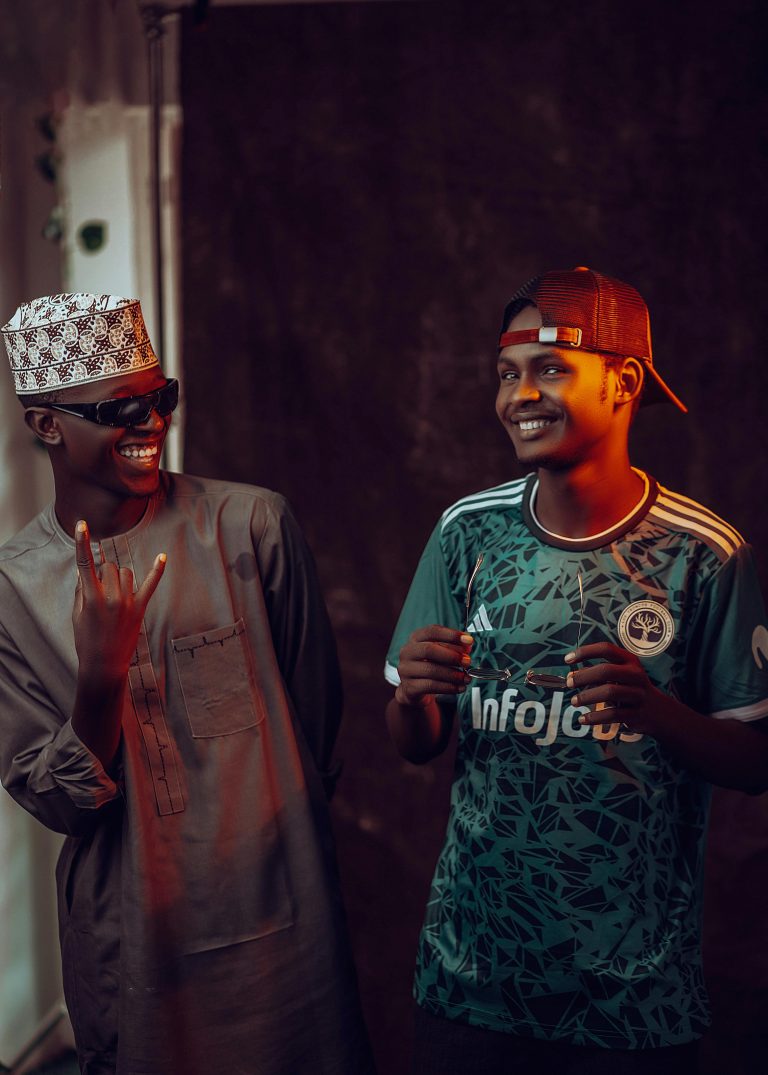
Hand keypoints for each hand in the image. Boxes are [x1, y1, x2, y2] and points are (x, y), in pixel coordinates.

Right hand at [72, 519, 166, 682]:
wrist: (104, 664)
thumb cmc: (86, 639)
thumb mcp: (77, 614)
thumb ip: (81, 589)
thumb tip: (87, 569)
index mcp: (90, 597)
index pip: (84, 563)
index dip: (82, 542)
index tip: (82, 524)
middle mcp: (110, 597)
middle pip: (109, 567)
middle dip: (104, 572)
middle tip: (100, 590)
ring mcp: (127, 602)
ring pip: (125, 572)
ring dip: (119, 577)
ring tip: (114, 596)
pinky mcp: (140, 608)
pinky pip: (150, 584)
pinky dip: (157, 570)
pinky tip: (163, 556)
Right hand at [394, 625, 472, 706]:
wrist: (414, 689)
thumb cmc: (429, 666)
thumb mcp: (440, 653)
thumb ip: (453, 648)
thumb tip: (467, 645)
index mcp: (416, 639)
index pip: (432, 631)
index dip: (451, 635)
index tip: (468, 640)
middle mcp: (408, 652)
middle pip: (429, 649)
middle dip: (451, 656)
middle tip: (467, 661)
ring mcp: (406, 670)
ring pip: (431, 670)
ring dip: (452, 674)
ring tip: (466, 677)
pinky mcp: (409, 687)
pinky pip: (431, 686)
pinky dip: (448, 687)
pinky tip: (459, 687)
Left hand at [564, 642, 663, 735]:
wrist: (659, 711)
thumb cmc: (631, 687)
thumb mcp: (621, 675)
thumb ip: (599, 673)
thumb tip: (572, 675)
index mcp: (629, 661)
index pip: (606, 649)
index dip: (585, 652)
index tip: (567, 660)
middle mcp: (635, 675)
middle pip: (606, 671)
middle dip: (584, 676)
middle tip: (568, 683)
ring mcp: (638, 694)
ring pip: (609, 692)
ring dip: (587, 697)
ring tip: (574, 701)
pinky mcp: (637, 713)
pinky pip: (613, 715)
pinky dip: (595, 718)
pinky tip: (583, 719)